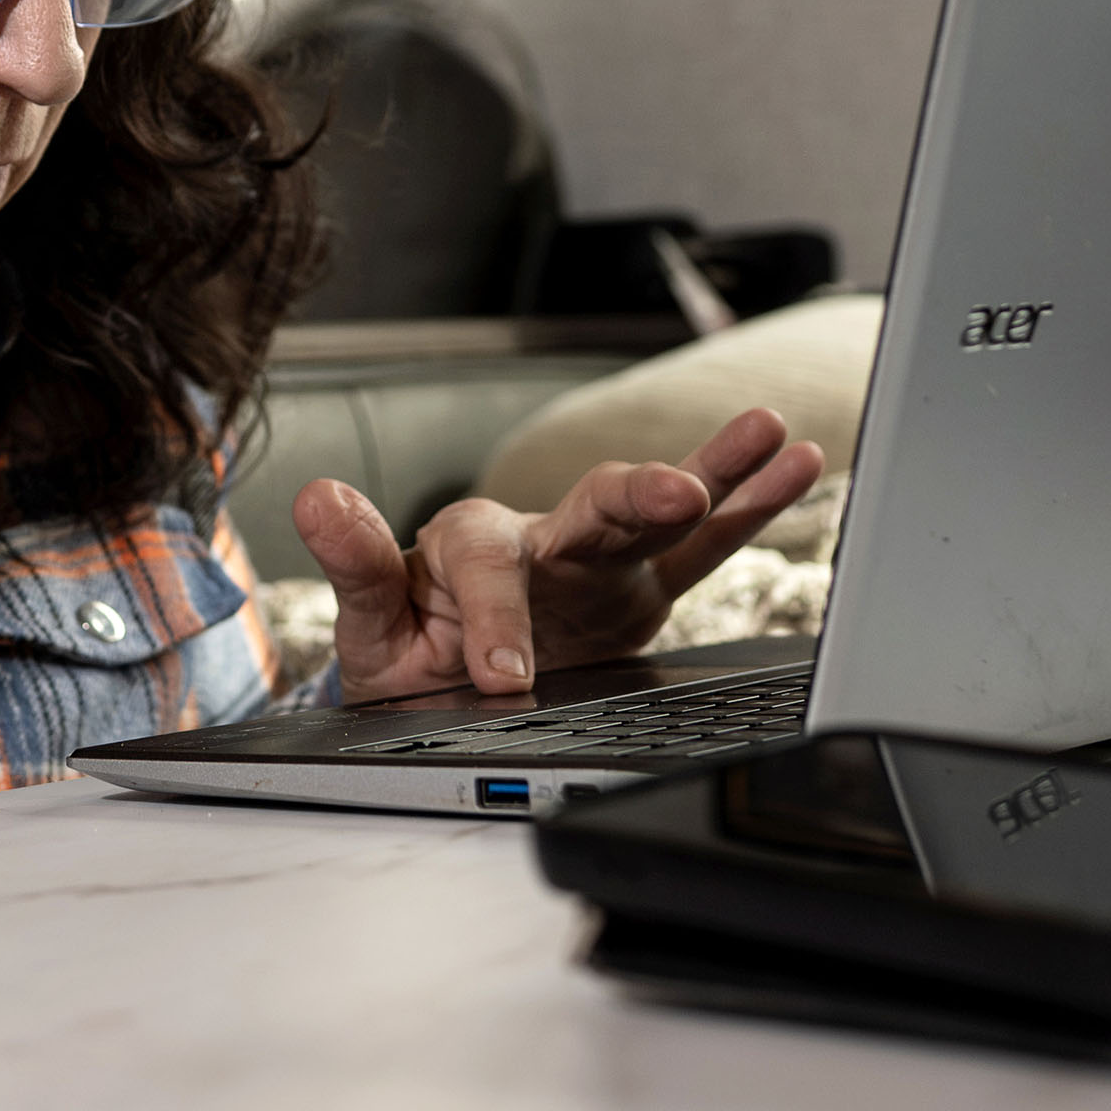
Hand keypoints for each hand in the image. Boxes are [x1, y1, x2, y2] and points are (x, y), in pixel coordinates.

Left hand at [293, 407, 823, 700]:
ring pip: (660, 509)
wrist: (442, 677)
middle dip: (636, 496)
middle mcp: (546, 537)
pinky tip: (794, 465)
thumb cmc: (409, 643)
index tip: (503, 676)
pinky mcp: (641, 585)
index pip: (489, 568)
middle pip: (593, 504)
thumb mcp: (367, 620)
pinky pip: (701, 545)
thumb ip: (353, 562)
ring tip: (766, 433)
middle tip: (676, 492)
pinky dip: (748, 506)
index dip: (498, 619)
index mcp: (472, 546)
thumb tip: (317, 497)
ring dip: (713, 470)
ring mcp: (600, 559)